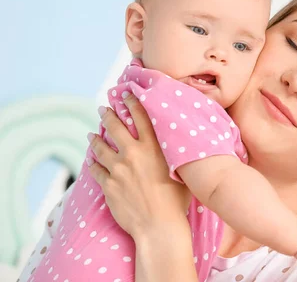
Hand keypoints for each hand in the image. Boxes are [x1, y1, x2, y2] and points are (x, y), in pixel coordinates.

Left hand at [87, 94, 190, 240]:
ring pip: (101, 147)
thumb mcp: (181, 170)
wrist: (158, 226)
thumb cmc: (177, 201)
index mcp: (153, 148)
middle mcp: (133, 154)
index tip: (125, 95)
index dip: (132, 103)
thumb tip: (180, 144)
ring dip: (96, 139)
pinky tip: (91, 160)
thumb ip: (174, 154)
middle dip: (108, 115)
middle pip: (116, 128)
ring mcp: (118, 169)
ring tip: (91, 134)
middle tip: (103, 108)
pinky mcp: (108, 185)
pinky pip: (96, 170)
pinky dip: (92, 163)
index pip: (140, 117)